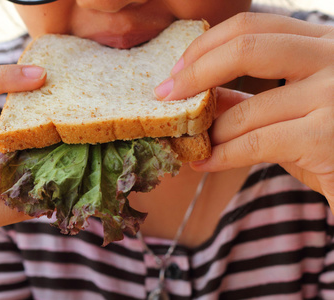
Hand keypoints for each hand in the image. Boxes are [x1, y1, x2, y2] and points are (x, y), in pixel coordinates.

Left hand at [155, 13, 333, 203]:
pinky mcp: (328, 135)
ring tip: (191, 143)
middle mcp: (333, 56)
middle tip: (166, 94)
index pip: (253, 27)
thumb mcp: (290, 109)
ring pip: (246, 109)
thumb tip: (203, 93)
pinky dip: (222, 156)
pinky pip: (255, 143)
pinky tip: (204, 164)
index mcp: (322, 42)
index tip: (176, 71)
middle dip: (196, 72)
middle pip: (246, 48)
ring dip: (209, 131)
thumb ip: (250, 97)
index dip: (206, 46)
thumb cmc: (329, 140)